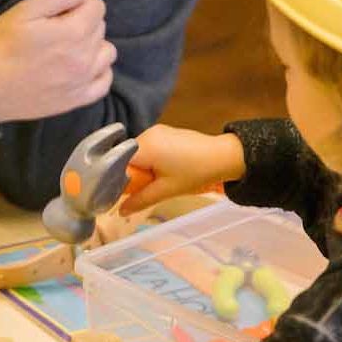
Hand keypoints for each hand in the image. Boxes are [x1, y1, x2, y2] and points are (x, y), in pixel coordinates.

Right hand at [0, 0, 114, 123]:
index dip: (77, 3)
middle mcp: (85, 57)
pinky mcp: (77, 100)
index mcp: (74, 32)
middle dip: (83, 22)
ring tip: (68, 48)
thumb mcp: (23, 11)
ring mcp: (83, 81)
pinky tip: (79, 68)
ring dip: (93, 46)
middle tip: (54, 30)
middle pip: (100, 27)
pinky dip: (98, 71)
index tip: (58, 11)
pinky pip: (105, 82)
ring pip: (107, 52)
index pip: (97, 5)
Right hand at [119, 125, 245, 214]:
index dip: (119, 178)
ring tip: (161, 178)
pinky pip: (150, 147)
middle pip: (128, 157)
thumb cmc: (195, 173)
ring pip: (139, 153)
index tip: (126, 191)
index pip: (118, 162)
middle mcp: (148, 134)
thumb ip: (140, 200)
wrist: (224, 156)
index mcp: (145, 146)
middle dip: (134, 174)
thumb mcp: (166, 190)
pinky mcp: (166, 131)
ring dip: (145, 167)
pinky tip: (168, 169)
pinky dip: (153, 160)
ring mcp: (157, 130)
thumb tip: (121, 211)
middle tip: (148, 187)